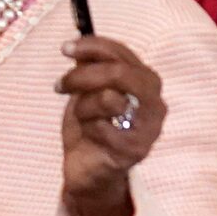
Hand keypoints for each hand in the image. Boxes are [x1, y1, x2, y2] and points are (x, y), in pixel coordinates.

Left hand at [59, 33, 165, 215]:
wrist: (89, 169)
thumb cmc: (91, 126)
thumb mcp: (88, 91)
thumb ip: (89, 68)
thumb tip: (79, 46)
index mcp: (146, 82)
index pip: (122, 52)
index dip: (92, 46)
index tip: (65, 49)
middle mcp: (155, 102)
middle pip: (119, 72)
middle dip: (82, 76)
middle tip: (61, 85)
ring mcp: (149, 128)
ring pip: (108, 99)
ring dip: (83, 107)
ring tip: (82, 118)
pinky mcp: (136, 150)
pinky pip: (101, 128)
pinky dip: (87, 129)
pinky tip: (91, 137)